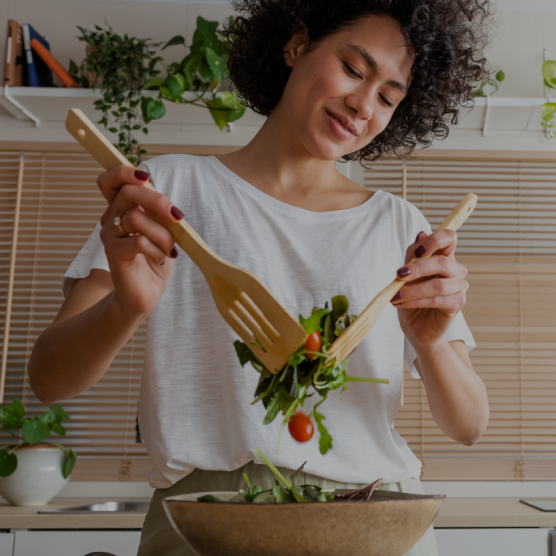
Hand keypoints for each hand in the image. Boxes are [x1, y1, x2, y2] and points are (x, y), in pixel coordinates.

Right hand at [97, 167, 183, 317]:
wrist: (145, 293)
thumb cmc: (155, 259)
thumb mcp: (162, 230)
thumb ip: (159, 213)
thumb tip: (167, 202)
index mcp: (122, 208)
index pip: (111, 180)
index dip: (125, 172)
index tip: (146, 178)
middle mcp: (111, 218)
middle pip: (128, 192)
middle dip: (158, 201)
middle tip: (177, 218)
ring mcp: (110, 235)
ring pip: (136, 217)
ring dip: (162, 234)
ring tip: (169, 249)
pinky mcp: (113, 253)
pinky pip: (139, 241)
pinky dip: (157, 250)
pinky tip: (160, 259)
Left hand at [391, 230, 468, 347]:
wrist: (415, 324)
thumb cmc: (412, 295)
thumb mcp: (407, 273)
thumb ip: (412, 255)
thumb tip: (420, 234)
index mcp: (445, 257)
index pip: (449, 238)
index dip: (435, 240)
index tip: (417, 252)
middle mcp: (456, 270)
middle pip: (442, 262)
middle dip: (418, 268)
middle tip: (398, 275)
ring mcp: (459, 287)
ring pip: (438, 285)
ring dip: (413, 289)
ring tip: (395, 295)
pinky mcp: (457, 304)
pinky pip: (436, 300)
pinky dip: (415, 301)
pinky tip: (400, 303)